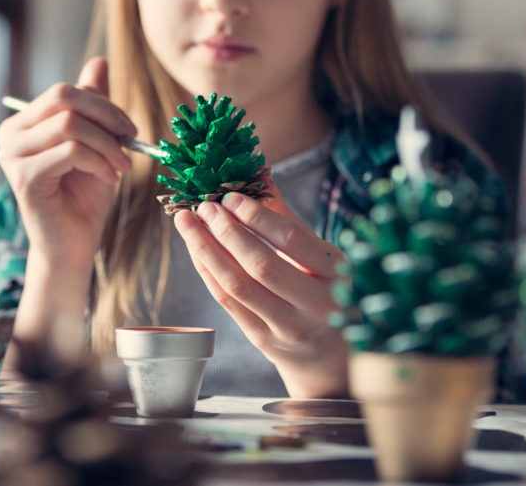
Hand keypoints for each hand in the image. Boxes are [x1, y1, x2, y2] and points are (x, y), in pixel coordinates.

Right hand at [0, 57, 135, 265]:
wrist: (73, 245)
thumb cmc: (84, 196)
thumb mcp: (96, 143)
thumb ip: (93, 104)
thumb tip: (98, 61)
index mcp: (24, 123)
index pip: (64, 92)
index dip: (103, 104)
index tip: (129, 130)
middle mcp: (10, 135)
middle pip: (64, 99)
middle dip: (107, 117)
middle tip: (130, 142)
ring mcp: (12, 156)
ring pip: (70, 124)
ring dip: (107, 144)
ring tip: (122, 167)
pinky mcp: (23, 178)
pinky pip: (71, 152)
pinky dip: (99, 162)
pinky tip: (109, 179)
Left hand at [174, 183, 350, 397]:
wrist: (332, 356)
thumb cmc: (326, 291)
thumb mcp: (320, 254)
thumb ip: (285, 215)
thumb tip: (256, 168)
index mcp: (337, 274)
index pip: (292, 240)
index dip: (257, 216)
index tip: (230, 195)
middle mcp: (316, 304)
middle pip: (260, 264)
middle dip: (225, 231)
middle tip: (203, 206)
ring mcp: (289, 327)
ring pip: (237, 286)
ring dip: (206, 250)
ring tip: (188, 223)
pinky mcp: (265, 341)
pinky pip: (228, 303)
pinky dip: (208, 272)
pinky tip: (196, 250)